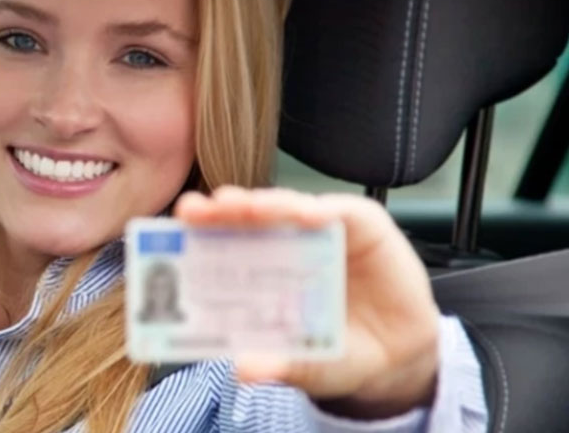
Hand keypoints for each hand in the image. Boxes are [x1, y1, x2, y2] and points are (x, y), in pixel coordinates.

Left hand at [173, 187, 440, 417]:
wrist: (398, 360)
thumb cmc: (338, 353)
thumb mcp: (306, 365)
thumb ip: (277, 364)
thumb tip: (241, 370)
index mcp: (260, 269)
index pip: (222, 241)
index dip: (199, 232)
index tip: (176, 226)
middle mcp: (286, 242)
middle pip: (247, 217)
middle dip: (221, 210)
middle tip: (198, 210)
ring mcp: (323, 229)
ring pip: (287, 207)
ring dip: (266, 204)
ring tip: (247, 208)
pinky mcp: (364, 225)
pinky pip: (342, 212)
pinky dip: (324, 211)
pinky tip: (309, 215)